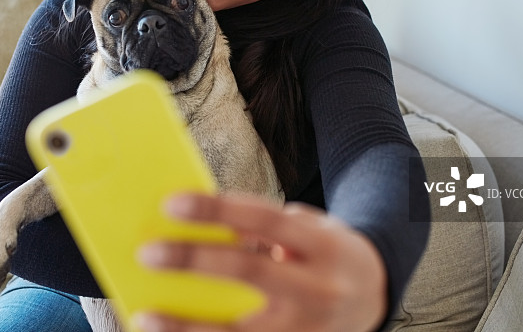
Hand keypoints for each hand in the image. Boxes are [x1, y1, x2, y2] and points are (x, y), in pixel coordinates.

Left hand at [135, 193, 387, 331]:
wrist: (375, 293)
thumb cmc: (325, 252)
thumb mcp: (308, 228)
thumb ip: (264, 230)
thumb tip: (198, 234)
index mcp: (321, 244)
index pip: (263, 219)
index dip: (216, 210)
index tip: (171, 204)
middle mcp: (319, 287)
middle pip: (250, 270)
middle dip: (195, 262)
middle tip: (147, 253)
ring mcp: (310, 330)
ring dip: (188, 327)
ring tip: (147, 317)